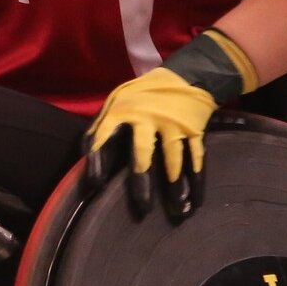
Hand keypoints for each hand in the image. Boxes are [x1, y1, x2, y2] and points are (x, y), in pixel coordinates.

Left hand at [83, 68, 217, 220]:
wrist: (186, 76)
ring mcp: (173, 123)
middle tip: (142, 208)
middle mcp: (147, 117)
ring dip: (175, 186)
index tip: (95, 184)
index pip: (103, 136)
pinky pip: (196, 156)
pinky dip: (196, 178)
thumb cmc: (142, 96)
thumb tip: (90, 161)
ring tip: (177, 209)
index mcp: (122, 111)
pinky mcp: (194, 129)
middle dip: (141, 181)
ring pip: (173, 158)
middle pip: (143, 152)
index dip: (97, 160)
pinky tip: (195, 199)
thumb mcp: (118, 102)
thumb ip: (104, 127)